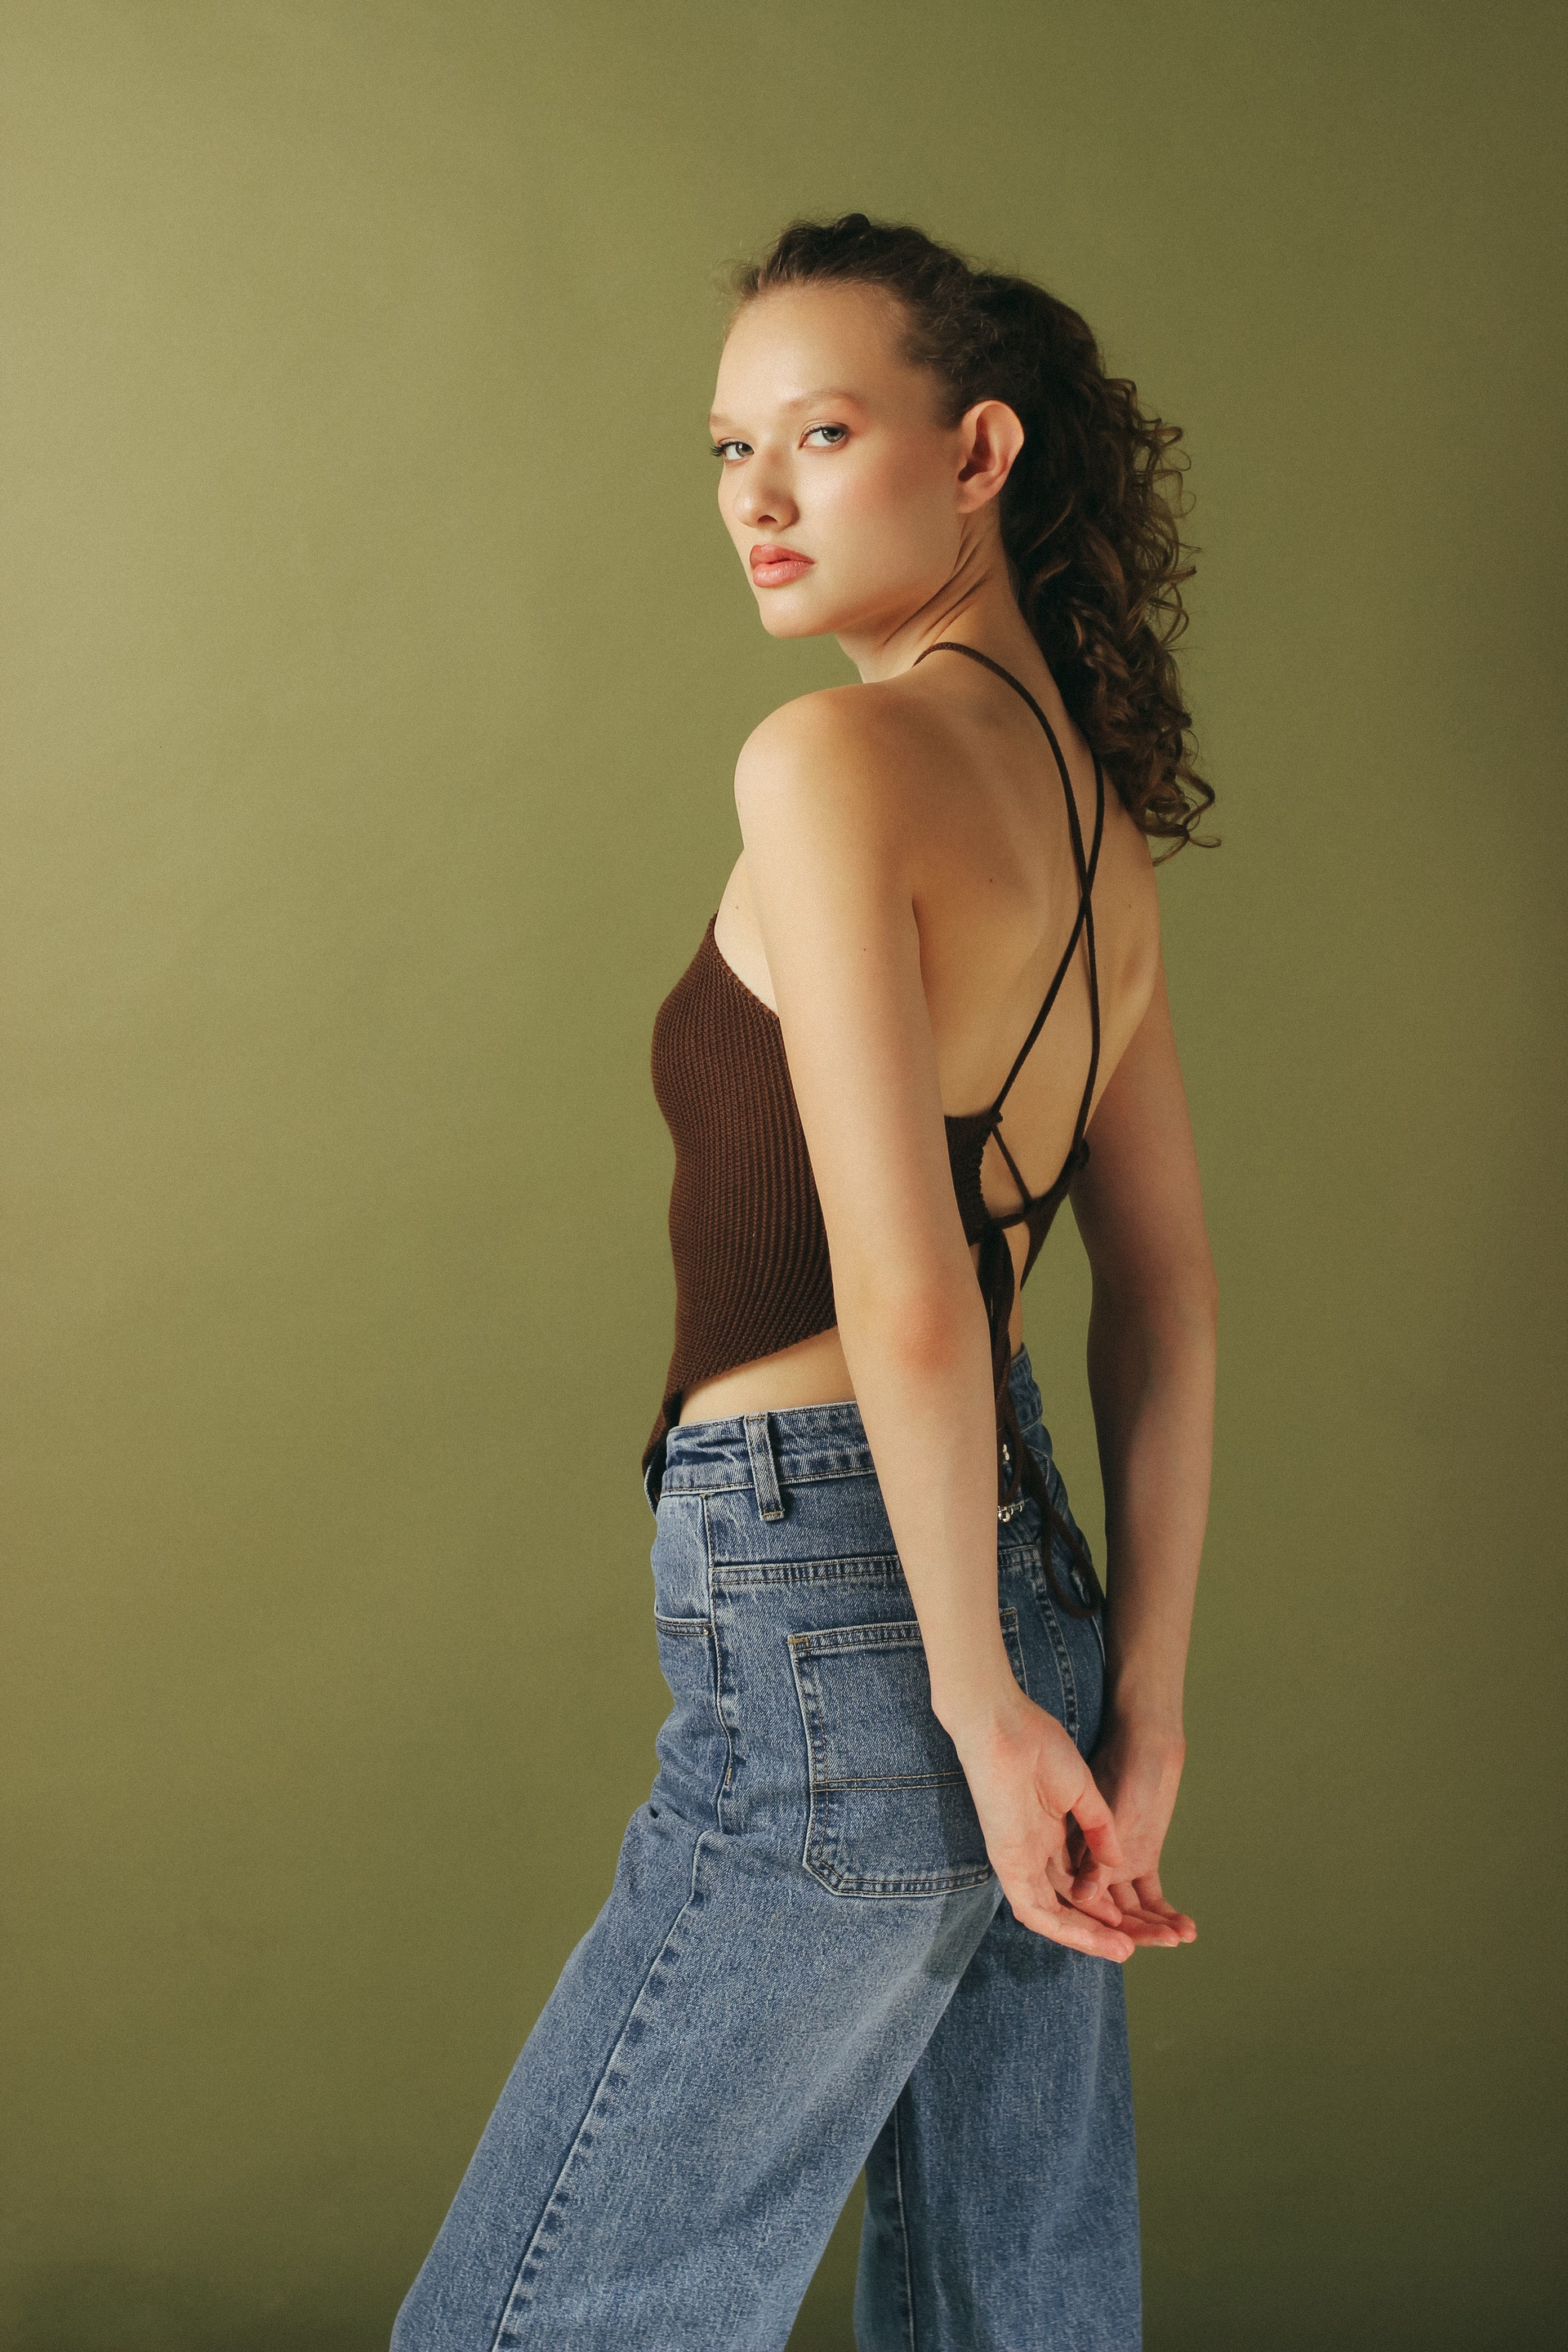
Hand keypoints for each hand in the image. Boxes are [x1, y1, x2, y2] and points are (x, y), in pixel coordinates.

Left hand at [948, 1690, 1137, 1960]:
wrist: (1006, 1725)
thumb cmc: (1039, 1746)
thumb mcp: (1083, 1794)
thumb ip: (1100, 1831)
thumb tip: (1118, 1864)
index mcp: (1050, 1839)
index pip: (1084, 1888)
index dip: (1115, 1908)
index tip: (1149, 1922)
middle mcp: (1035, 1856)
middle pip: (1074, 1908)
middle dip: (1109, 1930)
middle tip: (1146, 1944)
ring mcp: (1019, 1862)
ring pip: (1055, 1918)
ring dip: (1090, 1938)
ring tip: (1126, 1950)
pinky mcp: (1007, 1863)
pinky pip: (1033, 1910)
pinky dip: (1064, 1928)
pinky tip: (1094, 1939)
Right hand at [1069, 1718, 1195, 1946]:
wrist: (1146, 1743)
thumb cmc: (1121, 1770)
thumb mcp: (1108, 1812)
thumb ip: (1094, 1857)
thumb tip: (1083, 1898)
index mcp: (1072, 1855)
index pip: (1082, 1905)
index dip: (1101, 1928)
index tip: (1125, 1946)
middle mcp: (1091, 1867)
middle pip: (1111, 1913)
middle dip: (1136, 1931)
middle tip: (1165, 1941)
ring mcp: (1118, 1866)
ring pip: (1133, 1909)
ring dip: (1155, 1925)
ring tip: (1182, 1935)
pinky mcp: (1142, 1860)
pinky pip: (1151, 1896)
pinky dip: (1166, 1913)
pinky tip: (1186, 1928)